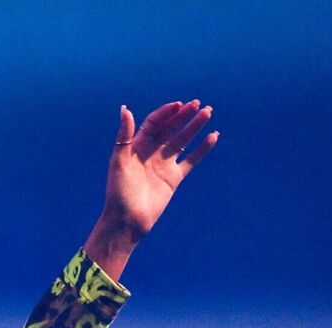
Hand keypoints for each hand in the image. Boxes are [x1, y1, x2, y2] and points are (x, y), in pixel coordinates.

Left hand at [85, 100, 218, 280]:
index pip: (154, 123)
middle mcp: (150, 153)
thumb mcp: (119, 161)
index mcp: (136, 147)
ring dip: (195, 127)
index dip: (166, 113)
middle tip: (198, 104)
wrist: (128, 219)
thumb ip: (124, 135)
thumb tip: (125, 109)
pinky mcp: (174, 178)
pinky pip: (191, 160)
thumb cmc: (118, 191)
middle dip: (184, 116)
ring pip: (182, 141)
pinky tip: (213, 136)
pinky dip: (202, 149)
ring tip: (208, 112)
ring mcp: (163, 165)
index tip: (179, 105)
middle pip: (170, 129)